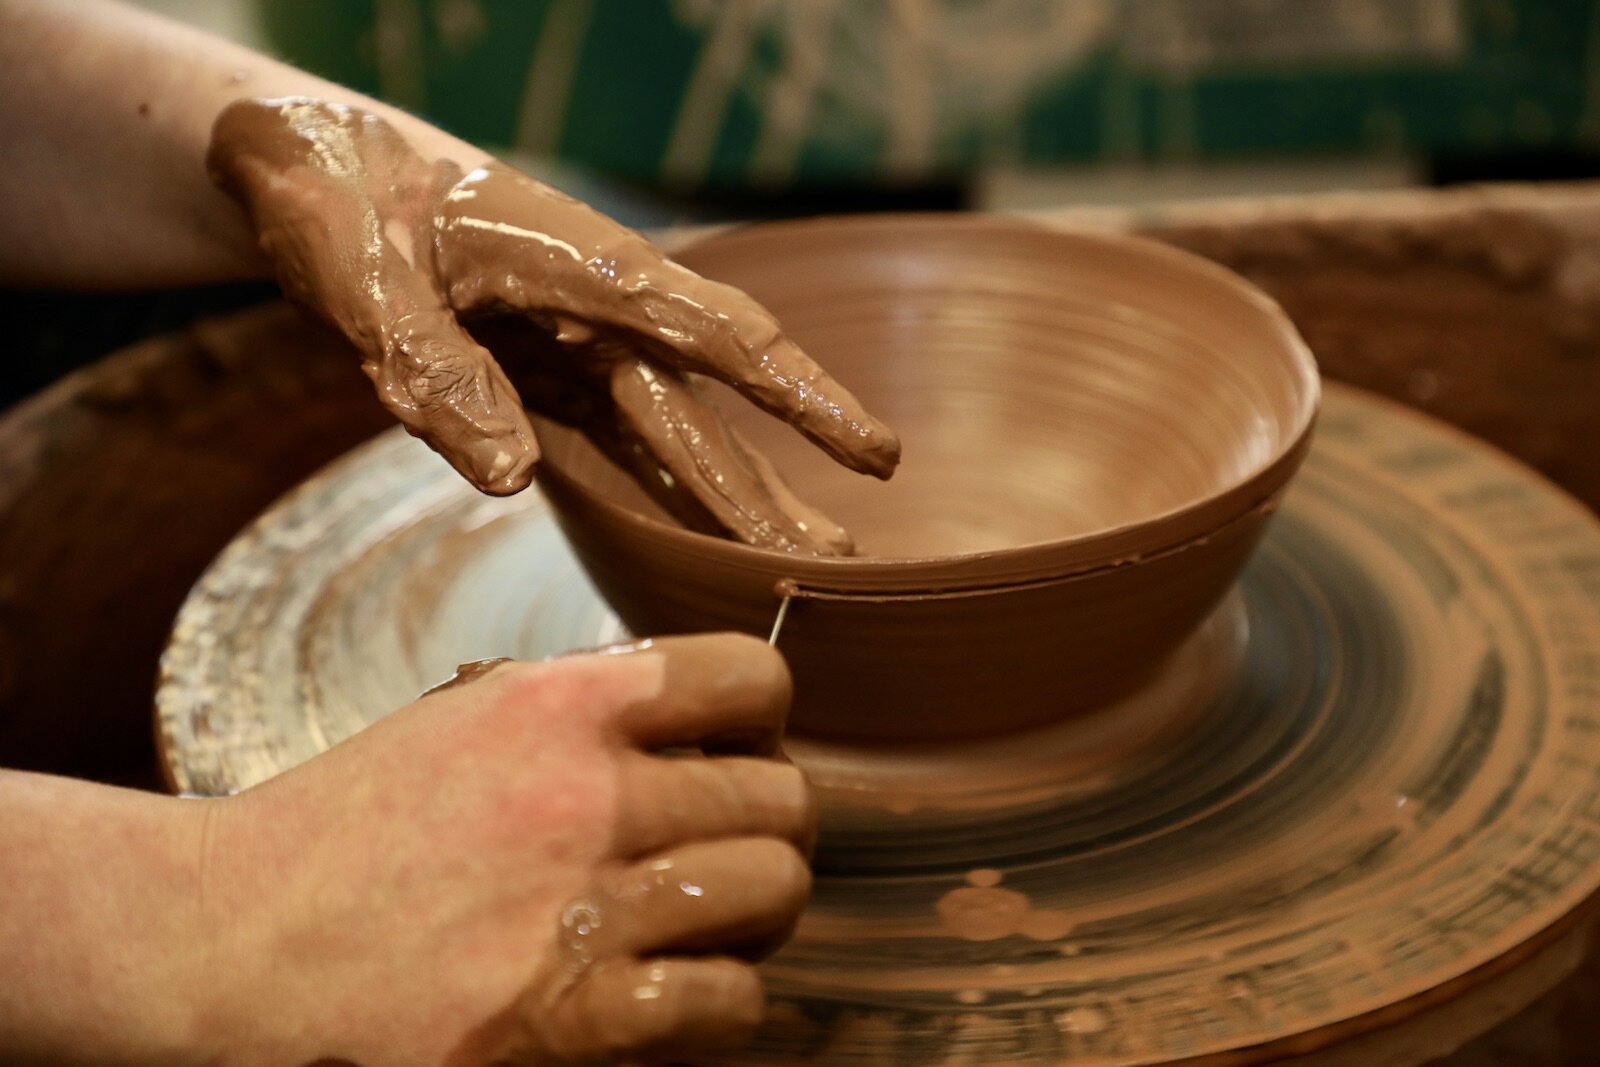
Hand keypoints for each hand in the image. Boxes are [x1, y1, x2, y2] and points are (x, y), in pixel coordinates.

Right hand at [191, 634, 813, 1064]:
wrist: (225, 939)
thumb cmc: (345, 830)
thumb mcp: (463, 721)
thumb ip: (583, 714)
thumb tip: (702, 731)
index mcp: (558, 703)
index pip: (751, 675)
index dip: (763, 718)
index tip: (739, 750)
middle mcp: (583, 792)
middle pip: (783, 796)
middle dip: (768, 826)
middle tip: (728, 852)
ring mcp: (580, 906)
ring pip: (773, 891)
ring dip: (757, 913)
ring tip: (711, 923)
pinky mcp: (567, 1016)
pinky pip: (728, 1000)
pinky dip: (722, 1001)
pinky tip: (676, 993)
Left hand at [206, 98, 898, 554]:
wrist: (315, 165)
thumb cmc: (342, 199)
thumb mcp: (367, 282)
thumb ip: (439, 374)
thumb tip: (511, 478)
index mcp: (583, 265)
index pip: (719, 336)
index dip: (803, 398)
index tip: (876, 453)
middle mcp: (601, 311)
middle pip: (703, 412)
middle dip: (770, 489)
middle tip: (840, 565)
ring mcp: (577, 348)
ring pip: (672, 437)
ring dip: (732, 502)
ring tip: (801, 562)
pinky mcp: (544, 379)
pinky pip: (614, 446)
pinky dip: (662, 496)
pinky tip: (705, 543)